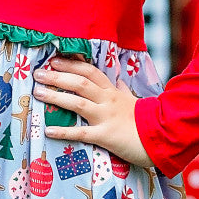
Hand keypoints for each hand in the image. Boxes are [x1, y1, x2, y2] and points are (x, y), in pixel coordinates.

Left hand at [33, 57, 153, 169]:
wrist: (162, 138)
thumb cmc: (146, 121)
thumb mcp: (134, 100)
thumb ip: (123, 90)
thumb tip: (119, 79)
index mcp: (113, 92)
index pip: (90, 71)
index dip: (72, 65)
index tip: (54, 60)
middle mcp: (107, 101)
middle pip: (80, 83)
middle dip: (57, 76)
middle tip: (39, 73)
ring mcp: (106, 117)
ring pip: (77, 103)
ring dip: (55, 97)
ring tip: (37, 92)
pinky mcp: (105, 136)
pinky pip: (82, 133)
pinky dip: (64, 131)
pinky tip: (48, 130)